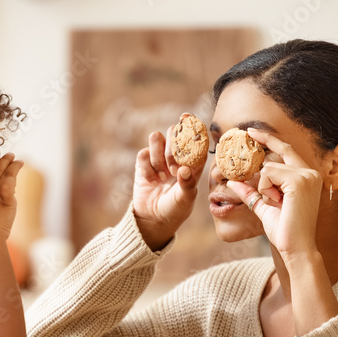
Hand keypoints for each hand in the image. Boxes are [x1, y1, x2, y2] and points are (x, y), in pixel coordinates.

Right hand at [131, 127, 202, 250]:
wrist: (153, 219)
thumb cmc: (175, 209)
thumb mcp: (185, 200)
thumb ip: (187, 184)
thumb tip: (184, 169)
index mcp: (193, 160)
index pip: (194, 136)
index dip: (191, 124)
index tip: (185, 117)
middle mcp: (176, 155)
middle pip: (173, 131)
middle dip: (172, 148)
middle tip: (173, 170)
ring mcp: (159, 157)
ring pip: (156, 137)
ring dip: (158, 157)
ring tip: (162, 177)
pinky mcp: (144, 162)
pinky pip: (143, 153)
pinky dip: (147, 168)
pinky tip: (152, 182)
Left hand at [225, 128, 323, 258]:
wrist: (296, 248)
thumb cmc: (284, 231)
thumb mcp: (264, 207)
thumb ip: (251, 192)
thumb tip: (233, 181)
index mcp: (307, 176)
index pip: (286, 150)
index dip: (269, 139)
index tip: (251, 132)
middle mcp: (311, 172)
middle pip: (274, 158)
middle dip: (263, 178)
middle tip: (273, 198)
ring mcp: (307, 175)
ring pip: (269, 168)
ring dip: (265, 188)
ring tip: (278, 204)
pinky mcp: (300, 180)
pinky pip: (268, 174)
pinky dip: (266, 189)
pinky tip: (277, 202)